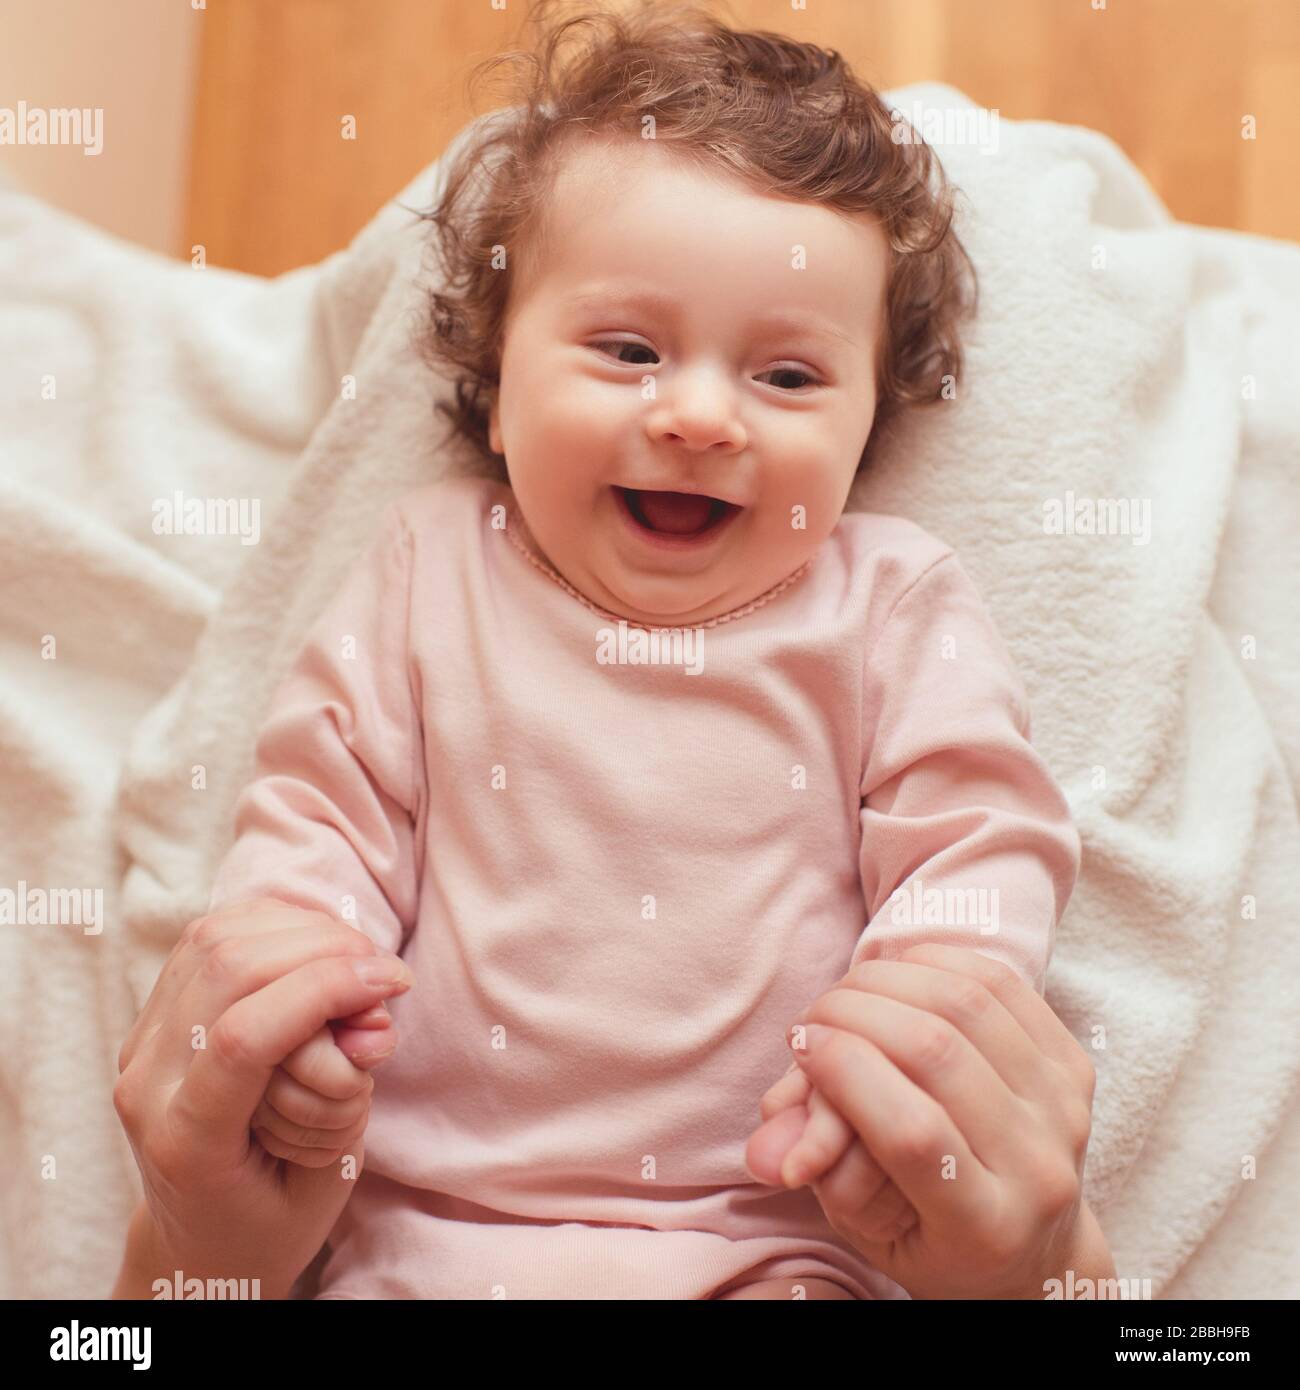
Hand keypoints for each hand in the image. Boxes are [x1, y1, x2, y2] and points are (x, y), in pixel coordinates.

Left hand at [113, 898, 413, 1297]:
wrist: (203, 1242)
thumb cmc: (271, 1218)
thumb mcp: (325, 1179)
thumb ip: (346, 1099)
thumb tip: (372, 1021)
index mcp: (184, 1142)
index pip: (244, 1037)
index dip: (326, 991)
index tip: (395, 983)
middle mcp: (147, 1083)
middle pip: (229, 968)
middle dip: (325, 951)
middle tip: (386, 977)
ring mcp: (143, 1042)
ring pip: (217, 936)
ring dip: (304, 932)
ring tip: (358, 965)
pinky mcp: (156, 1011)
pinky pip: (211, 935)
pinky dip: (275, 925)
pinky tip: (318, 950)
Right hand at [747, 944, 1104, 1299]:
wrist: (1037, 1250)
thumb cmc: (934, 1240)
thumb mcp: (868, 1226)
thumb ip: (822, 1176)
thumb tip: (763, 1150)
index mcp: (983, 1227)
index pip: (912, 1132)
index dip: (846, 1073)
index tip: (802, 1045)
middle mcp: (1038, 1169)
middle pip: (939, 1054)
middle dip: (857, 1013)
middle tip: (814, 1015)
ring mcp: (1064, 1111)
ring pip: (969, 1004)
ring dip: (891, 978)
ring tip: (848, 991)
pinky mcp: (1075, 1066)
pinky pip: (1003, 985)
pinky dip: (940, 962)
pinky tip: (898, 970)